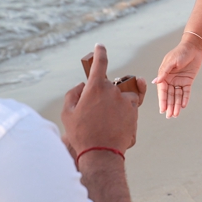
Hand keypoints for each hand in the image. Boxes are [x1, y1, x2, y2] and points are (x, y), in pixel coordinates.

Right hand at [61, 43, 143, 159]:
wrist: (101, 154)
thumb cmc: (81, 134)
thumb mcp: (67, 113)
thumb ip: (73, 93)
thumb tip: (83, 85)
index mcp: (95, 87)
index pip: (100, 62)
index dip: (100, 52)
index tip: (100, 46)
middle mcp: (113, 90)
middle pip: (111, 84)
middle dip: (104, 94)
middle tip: (96, 112)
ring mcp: (126, 101)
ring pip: (123, 94)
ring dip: (117, 102)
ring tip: (108, 120)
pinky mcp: (134, 112)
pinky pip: (131, 106)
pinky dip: (125, 112)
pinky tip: (117, 123)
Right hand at [154, 39, 201, 118]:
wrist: (193, 47)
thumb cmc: (180, 52)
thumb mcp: (171, 61)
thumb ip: (164, 72)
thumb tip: (155, 82)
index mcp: (164, 75)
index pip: (162, 91)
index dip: (162, 101)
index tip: (162, 110)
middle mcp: (170, 80)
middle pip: (170, 96)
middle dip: (169, 106)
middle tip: (169, 116)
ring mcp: (179, 81)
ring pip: (177, 96)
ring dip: (176, 105)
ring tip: (176, 115)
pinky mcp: (188, 81)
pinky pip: (186, 92)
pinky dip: (185, 99)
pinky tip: (183, 106)